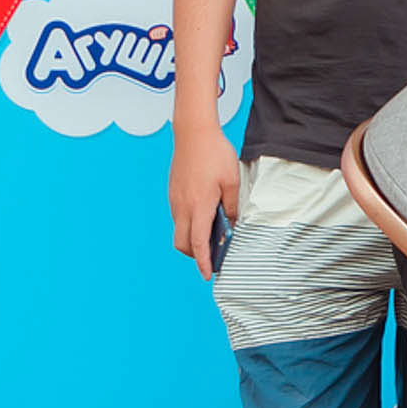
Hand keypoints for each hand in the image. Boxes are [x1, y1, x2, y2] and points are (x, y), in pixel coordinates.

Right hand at [169, 123, 239, 279]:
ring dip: (192, 238)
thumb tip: (231, 224)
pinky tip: (204, 215)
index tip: (208, 274)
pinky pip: (178, 217)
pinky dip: (189, 224)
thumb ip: (232, 206)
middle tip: (213, 255)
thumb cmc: (215, 154)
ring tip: (212, 233)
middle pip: (183, 243)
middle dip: (195, 255)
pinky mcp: (173, 193)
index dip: (203, 262)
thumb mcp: (232, 181)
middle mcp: (182, 206)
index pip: (198, 243)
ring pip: (179, 231)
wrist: (193, 132)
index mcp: (198, 206)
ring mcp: (175, 200)